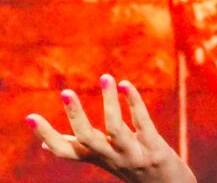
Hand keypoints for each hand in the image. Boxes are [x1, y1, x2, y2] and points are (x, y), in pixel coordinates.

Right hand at [25, 74, 195, 182]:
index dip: (47, 136)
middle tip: (66, 92)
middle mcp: (112, 159)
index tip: (30, 118)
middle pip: (87, 139)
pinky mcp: (155, 149)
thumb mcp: (106, 160)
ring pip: (115, 128)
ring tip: (105, 77)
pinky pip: (143, 123)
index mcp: (98, 159)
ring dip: (109, 101)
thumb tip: (44, 144)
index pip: (66, 152)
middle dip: (76, 115)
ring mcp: (134, 155)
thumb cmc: (134, 168)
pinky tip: (126, 85)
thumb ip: (82, 149)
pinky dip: (134, 102)